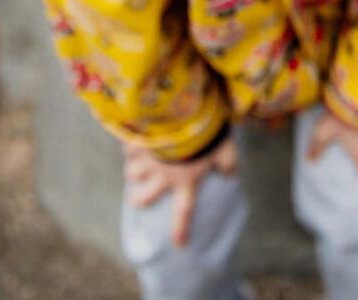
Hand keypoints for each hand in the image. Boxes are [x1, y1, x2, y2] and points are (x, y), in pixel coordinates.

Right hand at [122, 135, 238, 247]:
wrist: (182, 112)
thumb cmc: (206, 134)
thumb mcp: (225, 149)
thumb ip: (228, 164)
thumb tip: (230, 175)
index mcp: (186, 181)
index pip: (184, 212)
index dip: (180, 230)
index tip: (179, 245)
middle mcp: (162, 176)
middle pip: (143, 199)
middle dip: (138, 199)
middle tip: (138, 195)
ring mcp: (146, 162)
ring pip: (131, 174)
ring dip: (134, 169)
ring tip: (140, 161)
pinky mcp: (135, 144)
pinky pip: (127, 149)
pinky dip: (131, 145)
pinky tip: (137, 136)